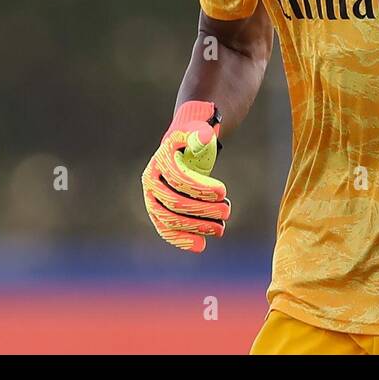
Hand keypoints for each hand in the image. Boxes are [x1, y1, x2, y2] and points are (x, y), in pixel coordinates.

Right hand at [142, 100, 229, 251]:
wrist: (182, 152)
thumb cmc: (194, 142)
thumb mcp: (199, 134)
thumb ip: (201, 135)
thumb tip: (206, 136)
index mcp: (160, 160)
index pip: (178, 177)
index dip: (200, 187)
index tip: (223, 192)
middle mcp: (151, 181)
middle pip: (174, 202)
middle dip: (202, 210)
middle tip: (228, 211)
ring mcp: (152, 199)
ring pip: (170, 219)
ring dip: (196, 227)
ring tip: (220, 229)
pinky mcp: (157, 213)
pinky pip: (166, 230)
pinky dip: (182, 239)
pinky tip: (201, 246)